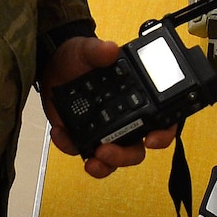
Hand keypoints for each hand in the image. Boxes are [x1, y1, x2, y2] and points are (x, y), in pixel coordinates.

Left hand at [40, 35, 178, 177]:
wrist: (52, 65)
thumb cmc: (79, 58)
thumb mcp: (88, 50)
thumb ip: (98, 50)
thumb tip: (110, 50)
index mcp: (137, 99)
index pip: (161, 122)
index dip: (163, 134)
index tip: (152, 139)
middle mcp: (124, 121)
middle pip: (136, 150)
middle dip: (124, 156)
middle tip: (107, 151)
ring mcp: (103, 132)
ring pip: (112, 160)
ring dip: (104, 166)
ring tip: (92, 161)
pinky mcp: (81, 137)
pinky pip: (80, 151)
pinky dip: (70, 147)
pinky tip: (61, 133)